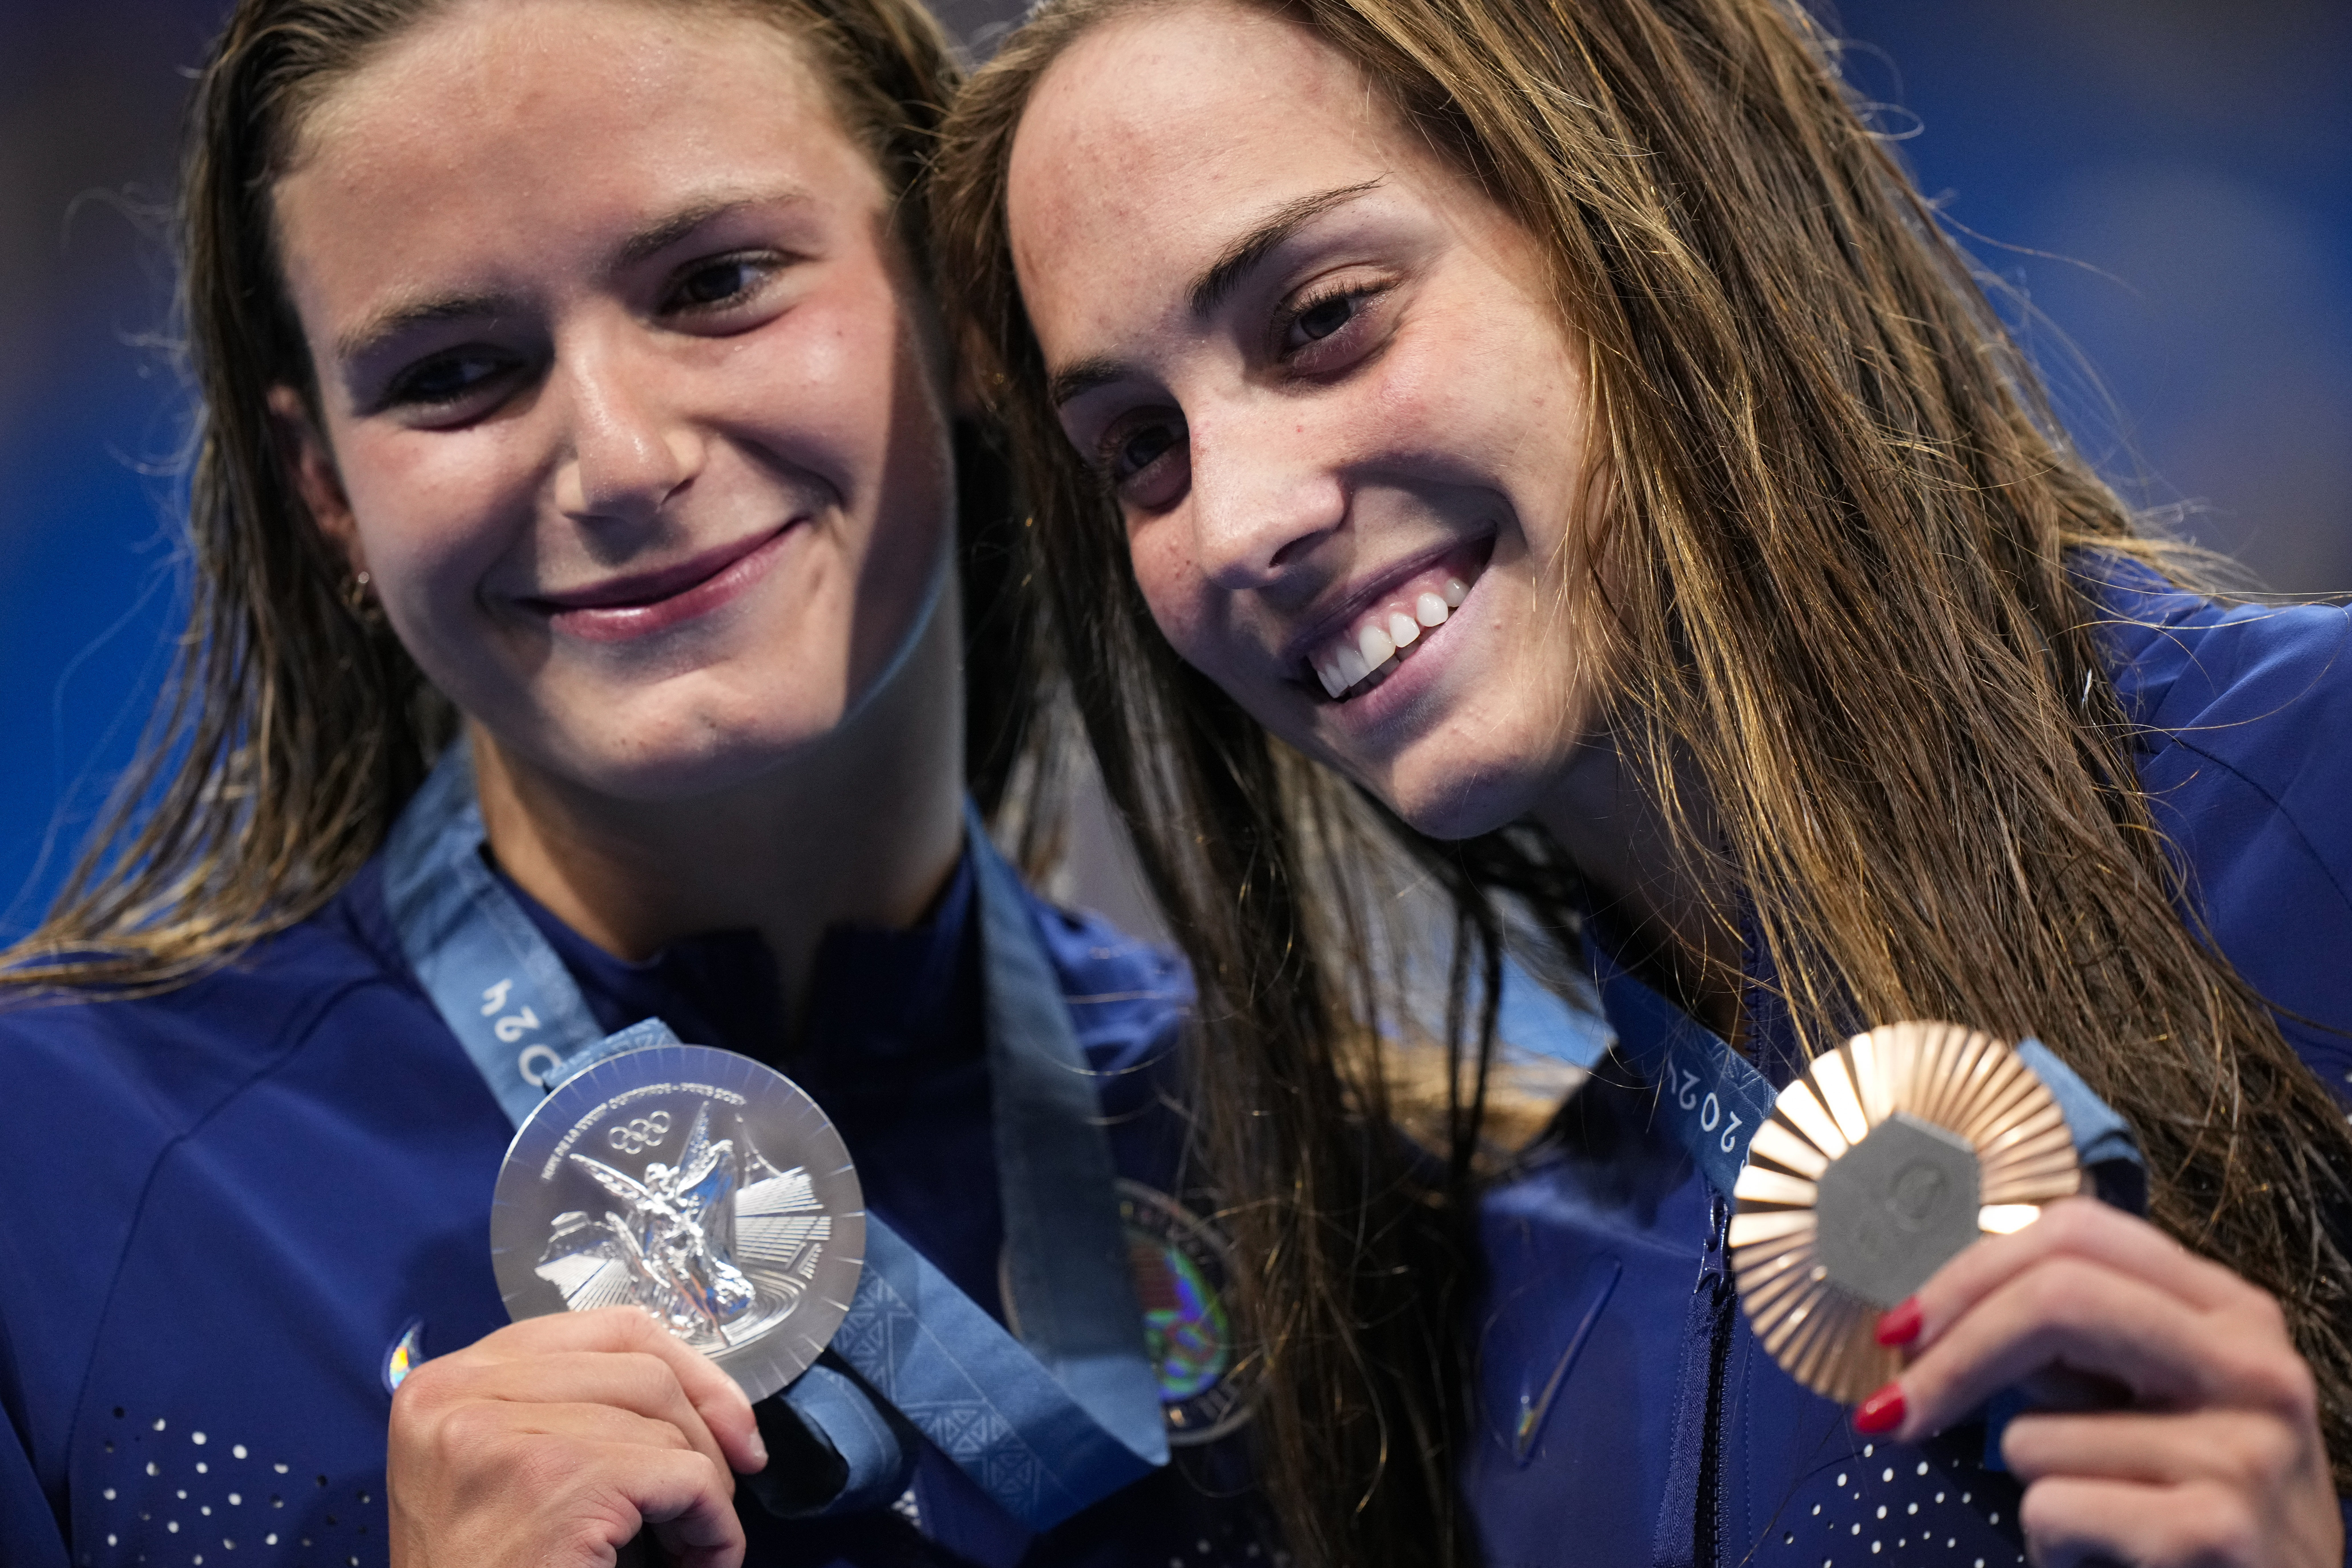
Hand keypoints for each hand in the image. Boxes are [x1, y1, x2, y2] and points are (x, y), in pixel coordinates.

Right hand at [387, 1306, 766, 1567]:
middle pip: (643, 1370)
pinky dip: (711, 1522)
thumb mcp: (516, 1470)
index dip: (688, 1372)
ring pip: (664, 1423)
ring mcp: (500, 1435)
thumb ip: (582, 1413)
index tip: (730, 1426)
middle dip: (704, 1433)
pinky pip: (681, 1475)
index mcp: (450, 1383)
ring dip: (706, 1487)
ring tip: (692, 1545)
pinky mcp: (550, 1482)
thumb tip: (712, 1403)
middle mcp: (461, 1395)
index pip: (609, 1330)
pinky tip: (699, 1559)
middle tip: (714, 1501)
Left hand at [1859, 1197, 2341, 1567]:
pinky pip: (2054, 1507)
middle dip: (1949, 1355)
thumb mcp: (2148, 1399)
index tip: (1901, 1326)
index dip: (1970, 1273)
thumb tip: (1935, 1316)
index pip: (2078, 1233)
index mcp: (2232, 1311)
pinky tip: (2106, 1557)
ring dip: (2028, 1479)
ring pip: (2036, 1431)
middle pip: (2056, 1297)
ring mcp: (2246, 1450)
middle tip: (1885, 1411)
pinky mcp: (2217, 1532)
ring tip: (2093, 1511)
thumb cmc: (2189, 1503)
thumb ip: (2074, 1343)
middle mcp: (2253, 1366)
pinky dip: (2050, 1542)